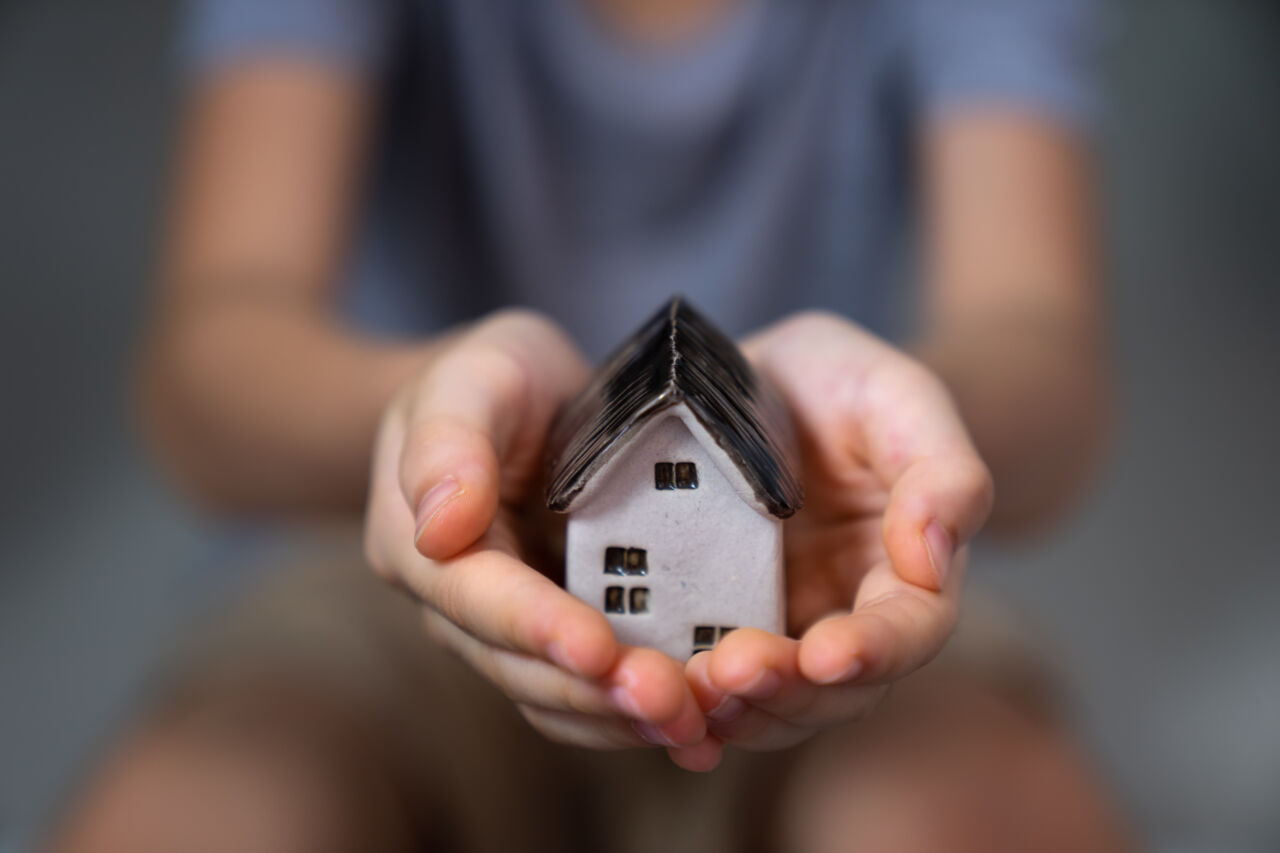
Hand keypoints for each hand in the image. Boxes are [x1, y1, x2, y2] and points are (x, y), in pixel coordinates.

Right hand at [364, 311, 705, 750]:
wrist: (518, 402)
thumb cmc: (492, 376)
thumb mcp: (472, 377)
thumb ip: (449, 440)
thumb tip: (438, 525)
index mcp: (421, 545)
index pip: (475, 598)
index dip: (537, 627)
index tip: (600, 650)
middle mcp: (457, 607)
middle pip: (519, 668)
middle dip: (594, 692)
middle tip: (672, 702)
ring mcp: (509, 632)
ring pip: (557, 699)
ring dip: (622, 718)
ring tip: (697, 723)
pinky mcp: (561, 640)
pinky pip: (591, 694)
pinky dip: (638, 715)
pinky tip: (703, 724)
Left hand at [672, 313, 992, 769]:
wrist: (755, 382)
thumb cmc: (840, 381)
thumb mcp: (895, 394)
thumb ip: (941, 469)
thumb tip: (935, 557)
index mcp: (906, 570)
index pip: (911, 630)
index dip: (876, 651)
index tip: (827, 655)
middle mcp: (845, 614)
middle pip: (836, 690)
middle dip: (789, 691)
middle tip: (733, 671)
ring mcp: (776, 627)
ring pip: (771, 702)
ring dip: (736, 708)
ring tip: (691, 688)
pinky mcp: (711, 624)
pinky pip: (704, 682)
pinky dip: (686, 703)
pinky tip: (650, 701)